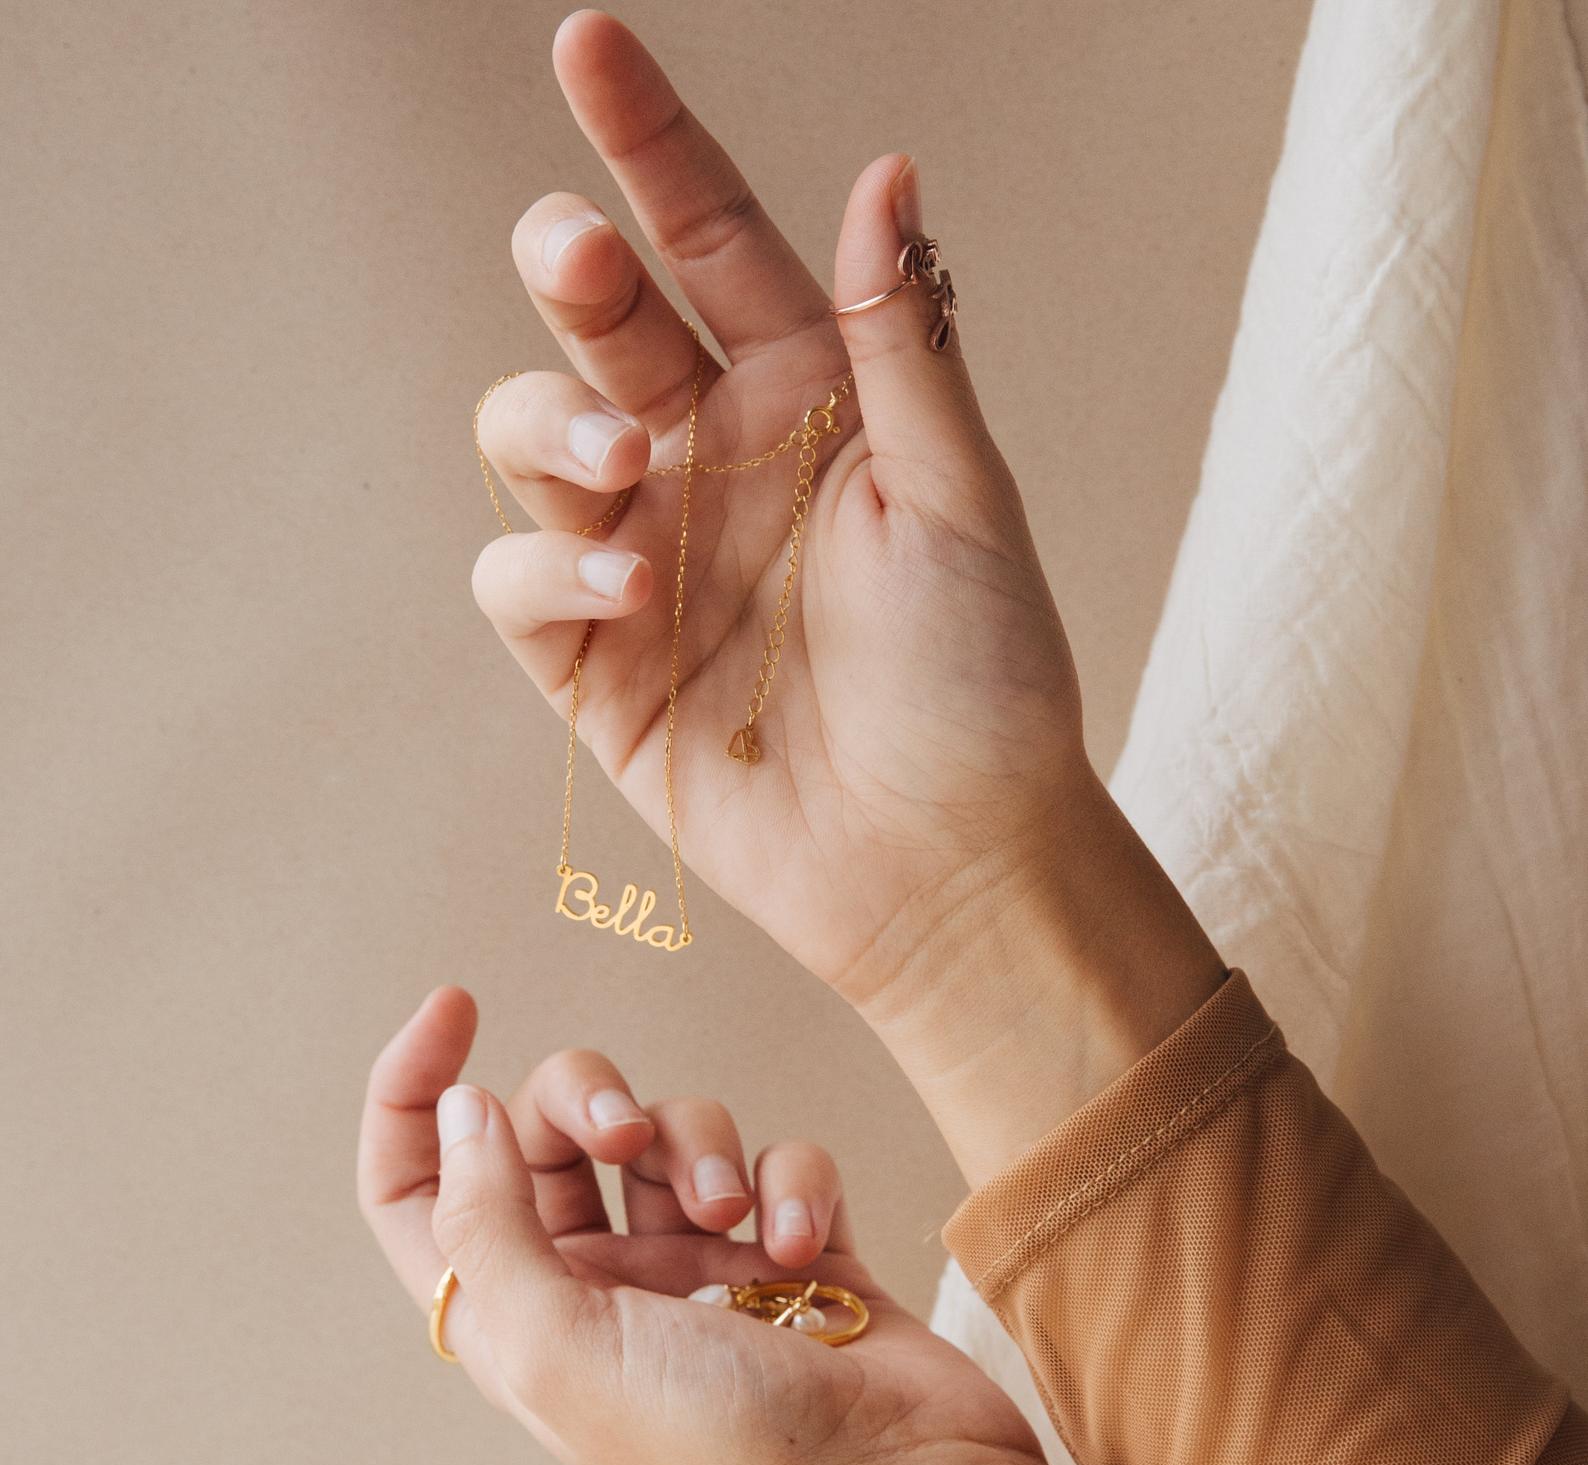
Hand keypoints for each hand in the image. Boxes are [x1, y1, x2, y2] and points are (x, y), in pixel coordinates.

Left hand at [358, 988, 1123, 1464]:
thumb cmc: (717, 1450)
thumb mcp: (558, 1348)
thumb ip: (486, 1225)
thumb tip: (456, 1111)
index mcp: (518, 1311)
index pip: (420, 1184)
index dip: (415, 1091)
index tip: (455, 1005)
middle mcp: (596, 1280)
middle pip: (554, 1127)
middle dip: (591, 1098)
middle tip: (626, 1131)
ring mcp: (695, 1260)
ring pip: (673, 1130)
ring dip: (704, 1151)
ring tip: (732, 1222)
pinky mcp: (786, 1243)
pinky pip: (774, 1157)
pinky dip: (790, 1181)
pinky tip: (802, 1242)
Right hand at [472, 12, 1224, 1179]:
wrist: (948, 861)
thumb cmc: (982, 680)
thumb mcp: (959, 496)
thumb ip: (902, 344)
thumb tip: (888, 172)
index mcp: (808, 402)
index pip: (712, 246)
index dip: (649, 144)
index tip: (585, 43)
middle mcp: (715, 463)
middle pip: (601, 325)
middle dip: (575, 273)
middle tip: (585, 265)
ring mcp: (646, 560)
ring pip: (530, 439)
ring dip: (555, 430)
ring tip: (630, 470)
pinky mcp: (595, 664)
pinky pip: (522, 584)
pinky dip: (551, 569)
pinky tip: (627, 586)